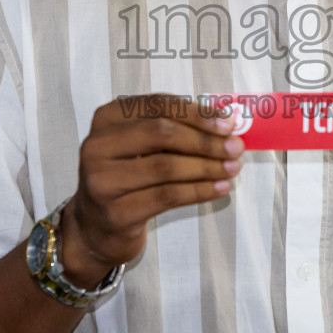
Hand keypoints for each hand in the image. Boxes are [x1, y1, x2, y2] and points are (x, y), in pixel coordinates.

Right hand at [61, 96, 242, 286]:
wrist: (97, 227)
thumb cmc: (128, 178)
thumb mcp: (142, 146)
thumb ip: (176, 130)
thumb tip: (226, 126)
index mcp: (107, 118)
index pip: (158, 105)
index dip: (197, 113)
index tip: (229, 124)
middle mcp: (98, 145)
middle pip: (162, 134)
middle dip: (205, 141)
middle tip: (235, 148)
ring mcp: (102, 180)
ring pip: (167, 166)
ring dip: (207, 167)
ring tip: (232, 169)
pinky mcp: (116, 212)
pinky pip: (167, 196)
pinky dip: (199, 191)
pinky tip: (219, 189)